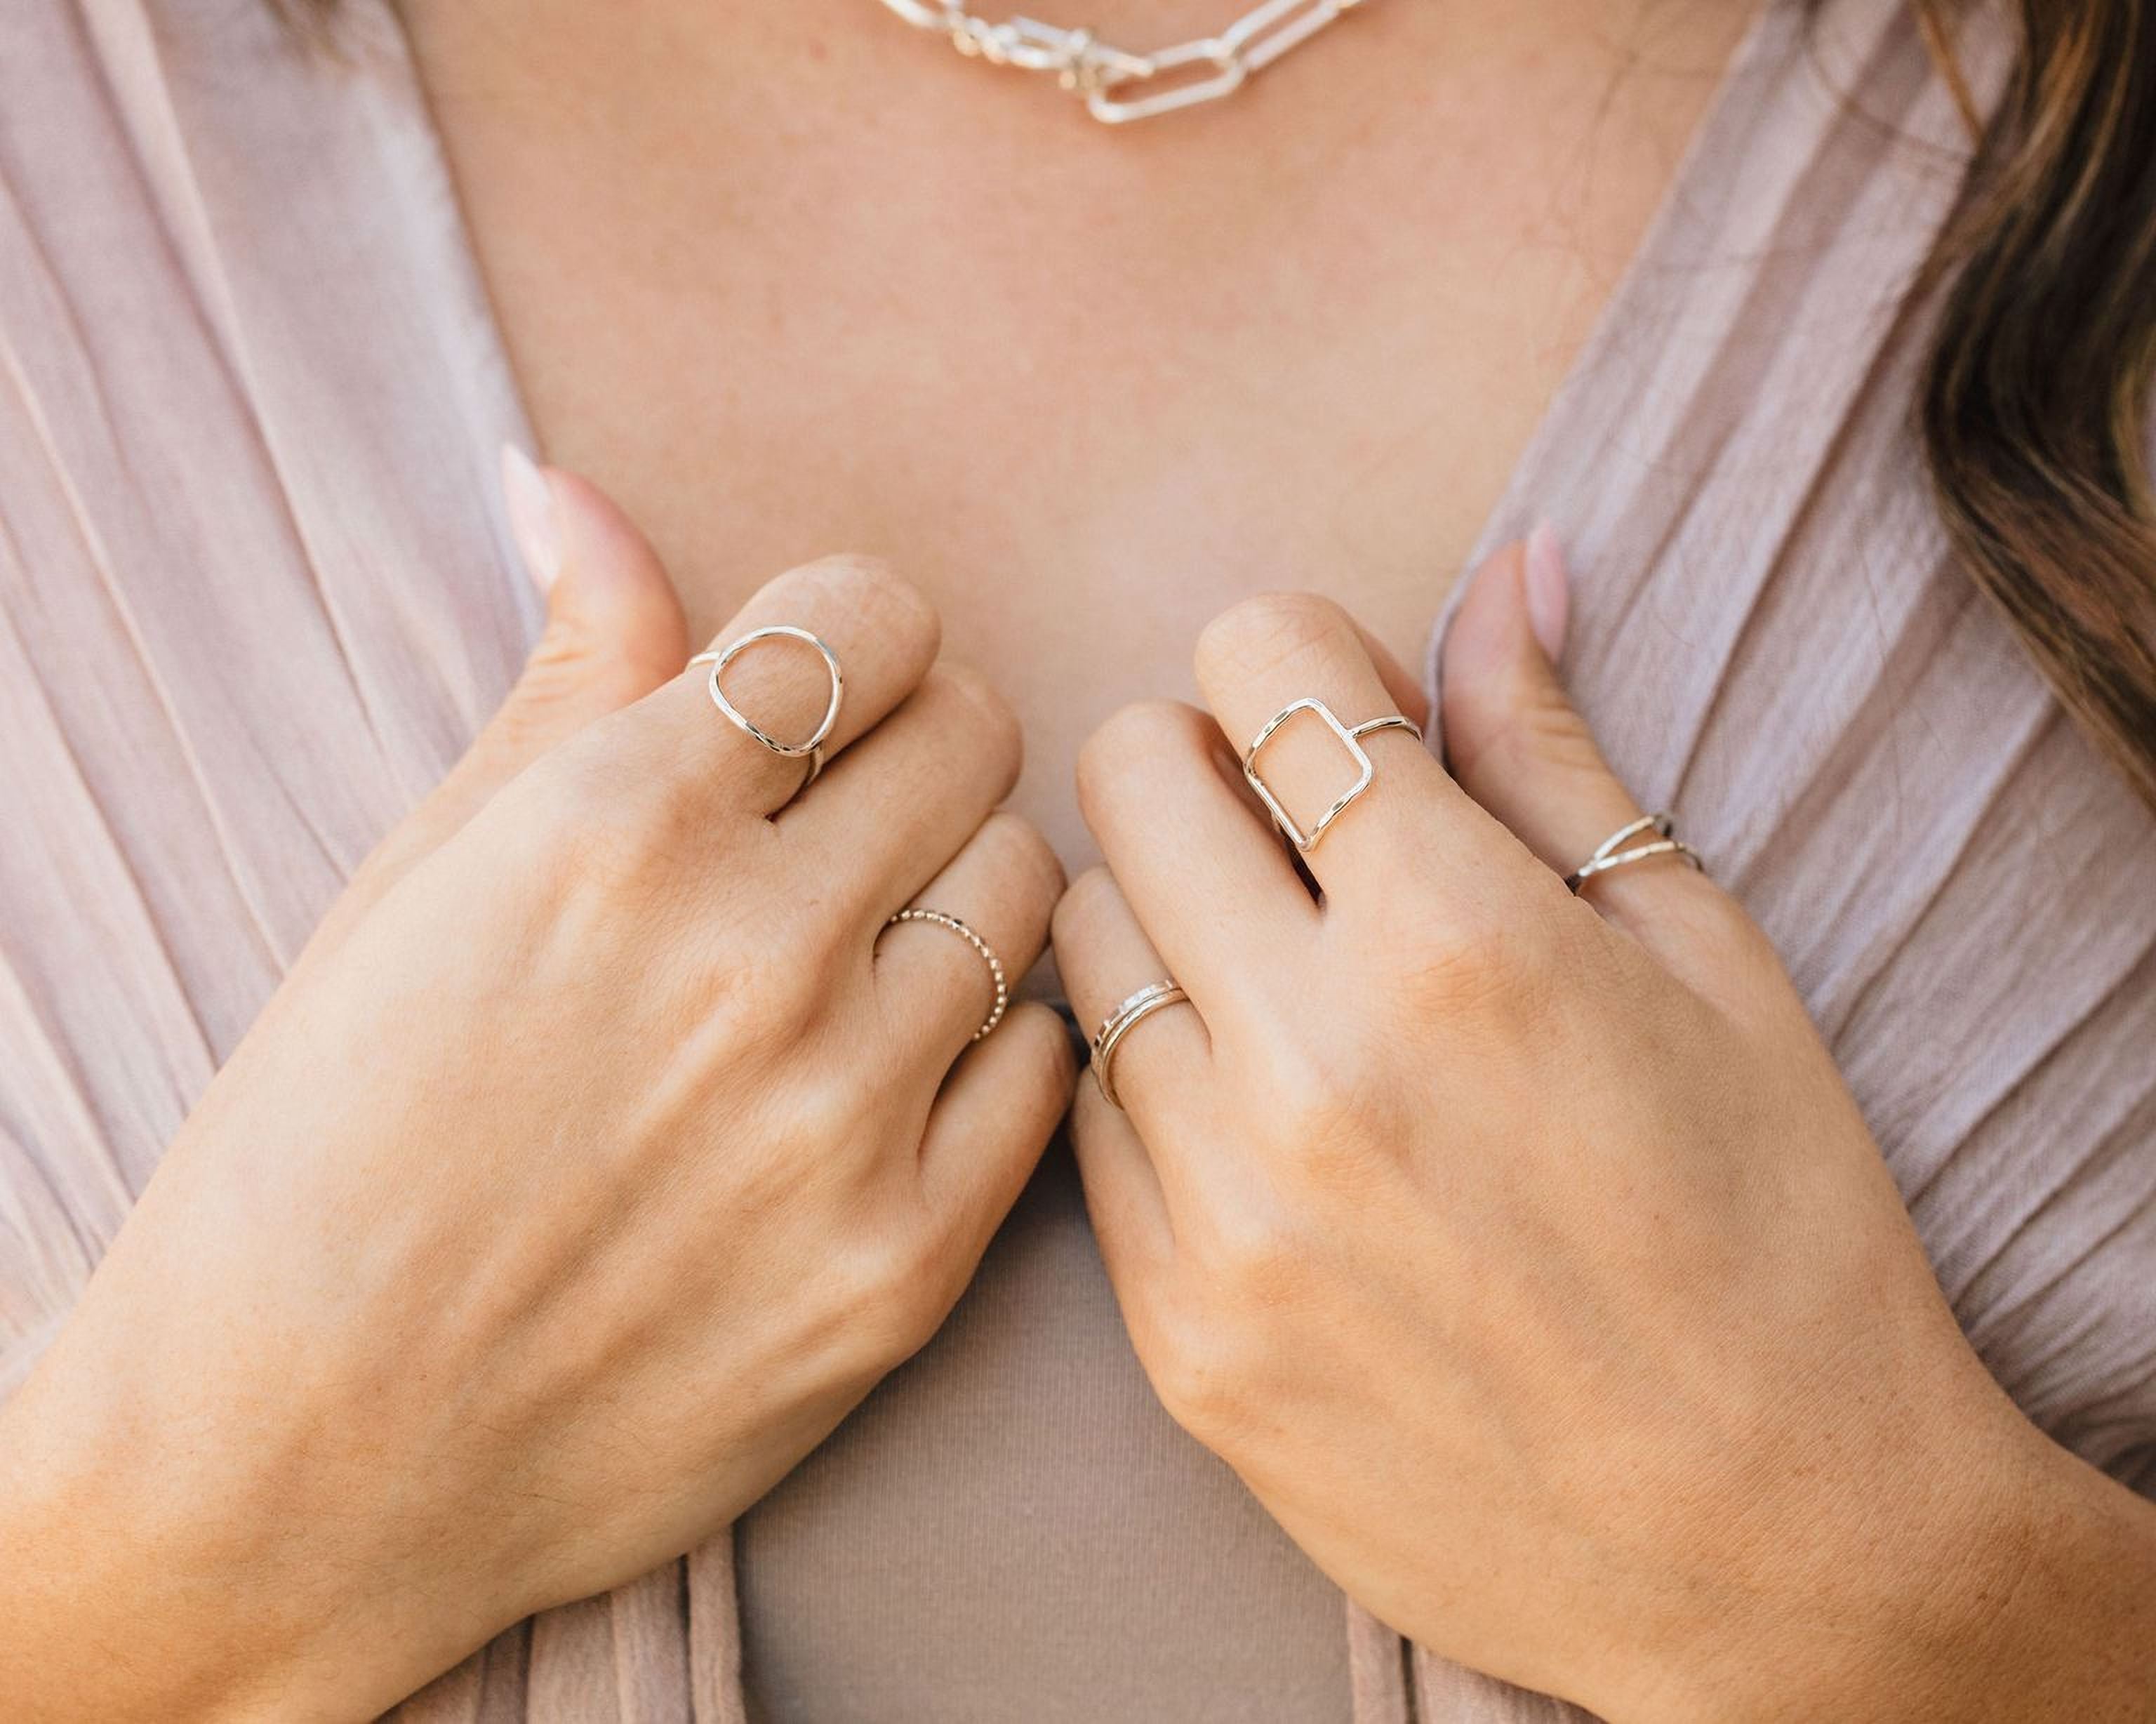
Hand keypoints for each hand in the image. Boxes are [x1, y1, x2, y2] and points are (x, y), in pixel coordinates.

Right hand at [0, 462, 1071, 1721]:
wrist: (298, 1460)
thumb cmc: (326, 1147)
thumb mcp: (416, 883)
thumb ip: (557, 678)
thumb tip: (575, 489)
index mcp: (617, 823)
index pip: (869, 617)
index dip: (854, 633)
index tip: (820, 689)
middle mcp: (754, 958)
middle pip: (976, 733)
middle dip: (921, 739)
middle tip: (849, 811)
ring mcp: (844, 1120)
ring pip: (1027, 889)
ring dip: (961, 886)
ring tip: (867, 942)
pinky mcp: (905, 1267)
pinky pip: (1050, 1064)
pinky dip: (996, 1038)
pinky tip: (904, 1063)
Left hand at [1054, 536, 2155, 1719]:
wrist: (1773, 1546)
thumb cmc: (1774, 1230)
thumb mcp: (1705, 960)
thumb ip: (1557, 755)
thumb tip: (1510, 570)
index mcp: (1461, 936)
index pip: (1260, 664)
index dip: (1297, 658)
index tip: (1340, 716)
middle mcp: (1312, 1062)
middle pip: (1126, 774)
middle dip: (1204, 761)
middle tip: (1287, 830)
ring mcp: (1224, 1212)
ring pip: (1077, 943)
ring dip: (1161, 921)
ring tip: (1272, 983)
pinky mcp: (1177, 1335)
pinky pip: (1080, 1120)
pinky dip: (1149, 1079)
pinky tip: (1256, 1118)